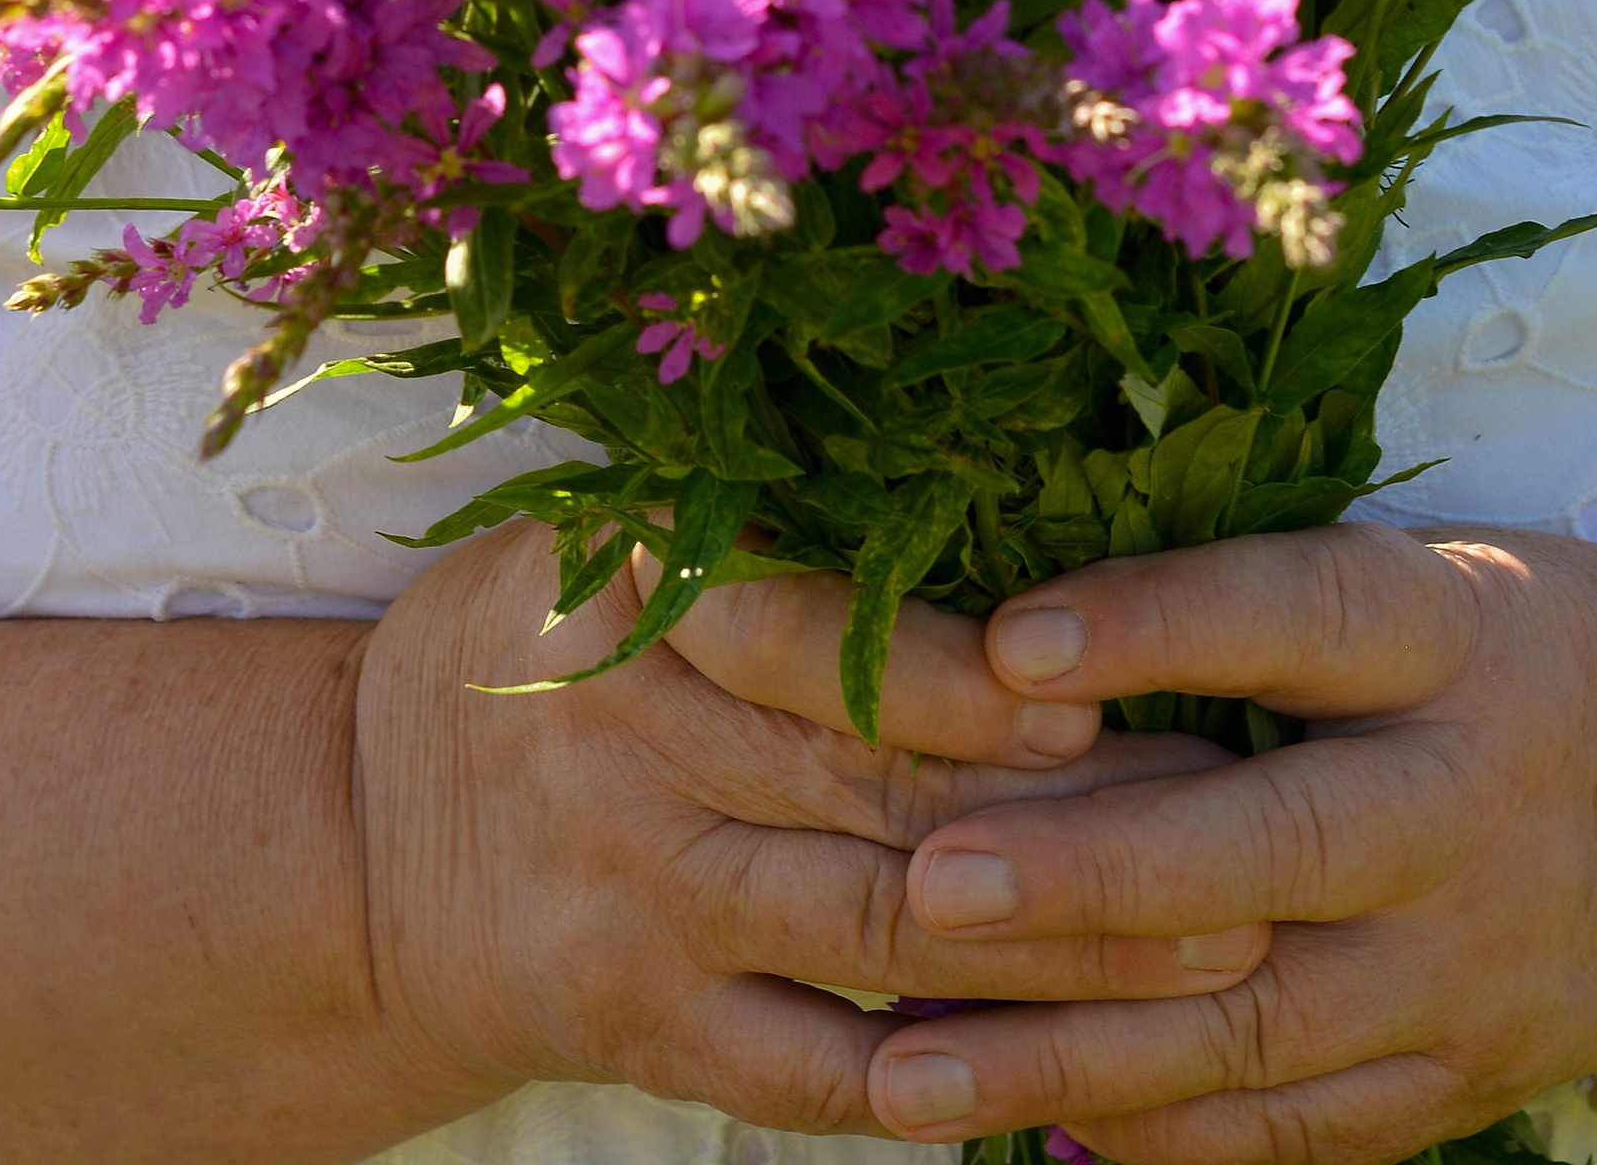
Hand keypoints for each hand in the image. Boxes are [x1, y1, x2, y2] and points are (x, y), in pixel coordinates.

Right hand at [350, 517, 1273, 1139]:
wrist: (360, 838)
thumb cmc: (553, 646)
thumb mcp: (617, 539)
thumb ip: (778, 534)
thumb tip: (1019, 518)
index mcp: (628, 591)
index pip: (804, 638)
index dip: (948, 676)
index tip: (1088, 698)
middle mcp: (621, 744)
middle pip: (872, 790)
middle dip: (1070, 820)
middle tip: (1235, 826)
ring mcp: (627, 897)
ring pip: (874, 934)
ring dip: (1057, 956)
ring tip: (1214, 956)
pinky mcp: (635, 1024)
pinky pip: (807, 1071)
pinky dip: (934, 1079)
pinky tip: (1061, 1076)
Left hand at [765, 521, 1596, 1161]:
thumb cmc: (1516, 657)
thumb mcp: (1426, 579)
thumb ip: (1256, 604)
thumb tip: (1012, 625)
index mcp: (1460, 640)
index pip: (1303, 615)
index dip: (1159, 625)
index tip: (1006, 641)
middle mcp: (1472, 808)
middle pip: (1277, 849)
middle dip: (1095, 879)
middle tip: (929, 886)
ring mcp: (1471, 970)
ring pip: (1260, 1026)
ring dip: (1072, 1052)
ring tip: (905, 1067)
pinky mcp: (1458, 1084)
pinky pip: (1292, 1127)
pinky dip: (1157, 1136)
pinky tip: (1018, 1126)